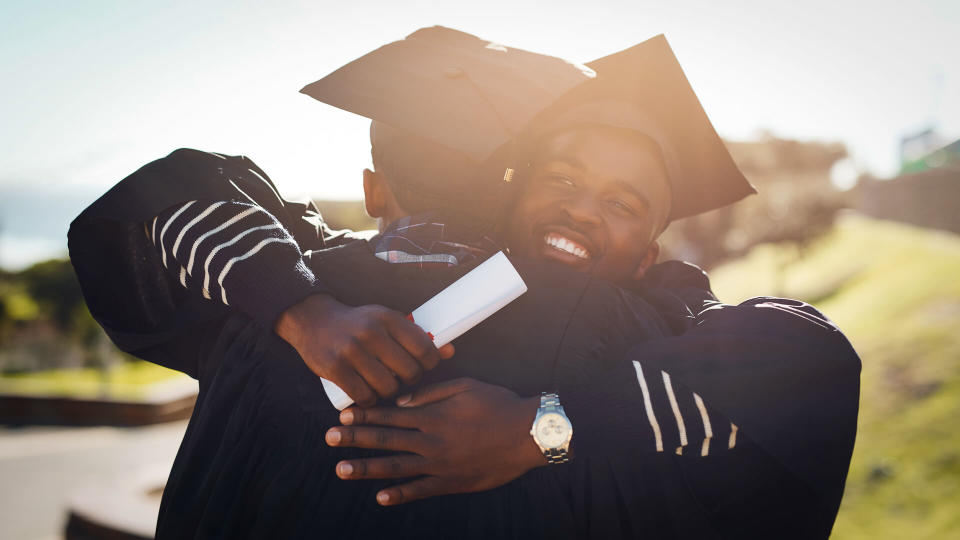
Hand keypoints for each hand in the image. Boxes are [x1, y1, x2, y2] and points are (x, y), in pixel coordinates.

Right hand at [275, 294, 453, 406]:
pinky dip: (370, 401)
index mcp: (388, 318)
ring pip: (388, 388)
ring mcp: (351, 351)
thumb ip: (417, 336)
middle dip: (410, 380)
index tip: (421, 367)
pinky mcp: (334, 368)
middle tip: (402, 379)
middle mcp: (372, 332)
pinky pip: (364, 397)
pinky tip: (369, 395)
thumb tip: (450, 351)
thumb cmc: (359, 323)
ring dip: (390, 393)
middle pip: (409, 372)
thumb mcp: (388, 321)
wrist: (313, 320)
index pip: (425, 349)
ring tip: (385, 387)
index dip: (429, 364)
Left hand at [324, 377, 545, 505]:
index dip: (364, 414)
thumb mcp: (464, 386)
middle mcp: (430, 440)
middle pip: (385, 439)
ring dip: (366, 468)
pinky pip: (421, 490)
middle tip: (328, 438)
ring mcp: (440, 464)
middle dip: (354, 438)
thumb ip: (430, 393)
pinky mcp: (452, 482)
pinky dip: (400, 495)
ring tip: (341, 469)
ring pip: (395, 467)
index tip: (342, 414)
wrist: (528, 434)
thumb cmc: (498, 404)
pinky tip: (379, 497)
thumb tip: (400, 399)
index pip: (390, 413)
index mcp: (432, 415)